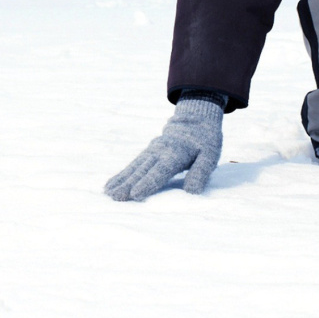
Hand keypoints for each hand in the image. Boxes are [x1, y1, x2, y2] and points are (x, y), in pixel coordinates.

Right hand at [104, 95, 223, 201]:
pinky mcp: (147, 153)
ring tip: (108, 193)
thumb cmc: (205, 141)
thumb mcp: (210, 155)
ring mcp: (151, 151)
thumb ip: (201, 172)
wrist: (195, 119)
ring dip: (121, 180)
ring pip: (134, 167)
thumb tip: (191, 191)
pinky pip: (132, 165)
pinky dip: (120, 175)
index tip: (135, 194)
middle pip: (142, 170)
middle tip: (116, 197)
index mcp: (176, 154)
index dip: (148, 183)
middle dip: (128, 185)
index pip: (160, 171)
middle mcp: (159, 152)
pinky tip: (110, 185)